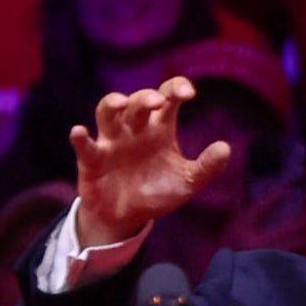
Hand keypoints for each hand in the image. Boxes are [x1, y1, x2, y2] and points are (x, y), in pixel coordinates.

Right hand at [71, 80, 232, 248]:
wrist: (129, 217)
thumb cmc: (158, 192)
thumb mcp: (187, 182)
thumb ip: (206, 166)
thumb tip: (225, 148)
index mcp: (160, 129)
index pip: (167, 97)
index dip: (176, 88)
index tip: (188, 94)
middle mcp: (135, 129)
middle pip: (138, 102)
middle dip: (146, 98)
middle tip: (158, 102)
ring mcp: (111, 141)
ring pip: (107, 112)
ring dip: (112, 104)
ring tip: (120, 103)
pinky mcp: (92, 159)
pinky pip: (85, 145)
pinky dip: (80, 138)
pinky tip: (80, 132)